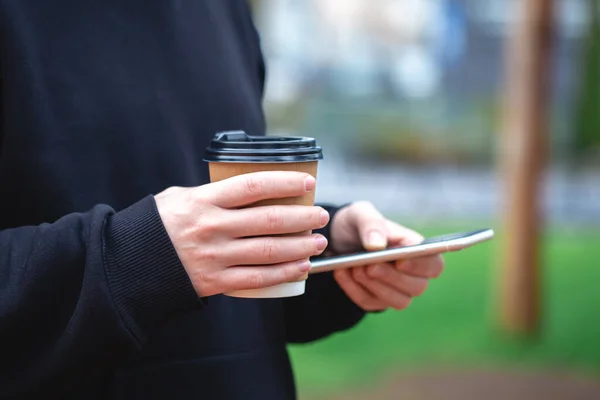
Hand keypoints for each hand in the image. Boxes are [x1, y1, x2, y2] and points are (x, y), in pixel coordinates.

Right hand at [154, 171, 328, 296]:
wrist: (130, 265)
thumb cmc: (159, 225)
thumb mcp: (179, 198)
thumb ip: (212, 193)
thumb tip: (249, 189)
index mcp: (203, 200)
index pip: (253, 186)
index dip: (284, 183)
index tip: (307, 183)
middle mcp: (211, 227)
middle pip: (269, 220)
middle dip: (303, 218)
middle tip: (321, 215)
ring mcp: (214, 256)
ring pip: (269, 251)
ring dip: (300, 246)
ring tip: (318, 242)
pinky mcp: (215, 281)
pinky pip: (258, 278)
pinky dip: (284, 273)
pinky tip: (301, 266)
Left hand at [329, 201, 443, 310]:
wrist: (337, 239)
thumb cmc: (358, 223)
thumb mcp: (361, 214)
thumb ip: (371, 224)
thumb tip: (377, 245)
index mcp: (416, 248)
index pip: (434, 265)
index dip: (421, 266)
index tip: (400, 260)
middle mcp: (412, 273)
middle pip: (417, 287)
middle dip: (392, 278)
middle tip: (369, 266)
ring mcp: (396, 290)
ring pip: (398, 301)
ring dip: (375, 286)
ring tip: (354, 268)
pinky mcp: (377, 301)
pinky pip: (370, 303)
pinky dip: (354, 289)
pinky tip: (342, 272)